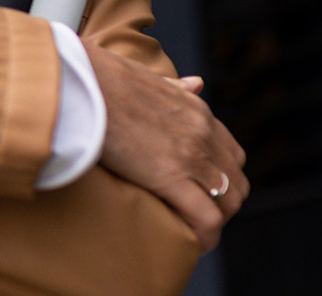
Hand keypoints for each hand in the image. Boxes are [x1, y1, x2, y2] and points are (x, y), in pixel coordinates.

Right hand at [84, 43, 247, 251]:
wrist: (84, 82)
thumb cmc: (104, 79)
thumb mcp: (151, 78)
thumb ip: (177, 86)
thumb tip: (198, 83)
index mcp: (198, 111)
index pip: (232, 154)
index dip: (221, 178)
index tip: (201, 192)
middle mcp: (203, 133)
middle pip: (237, 182)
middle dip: (221, 204)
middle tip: (193, 217)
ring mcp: (191, 155)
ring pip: (229, 202)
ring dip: (214, 220)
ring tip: (189, 231)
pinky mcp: (170, 176)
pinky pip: (207, 217)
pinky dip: (205, 235)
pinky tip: (190, 243)